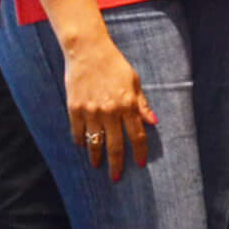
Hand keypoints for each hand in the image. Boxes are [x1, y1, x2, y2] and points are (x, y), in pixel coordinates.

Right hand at [58, 31, 160, 179]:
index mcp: (127, 104)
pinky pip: (78, 132)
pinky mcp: (74, 108)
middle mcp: (110, 111)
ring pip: (94, 142)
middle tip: (116, 178)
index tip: (140, 164)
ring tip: (97, 165)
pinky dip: (81, 141)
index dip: (139, 152)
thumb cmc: (114, 64)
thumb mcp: (134, 81)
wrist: (87, 51)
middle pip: (115, 145)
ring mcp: (91, 111)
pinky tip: (83, 145)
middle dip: (117, 164)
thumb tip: (154, 122)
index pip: (137, 136)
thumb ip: (142, 104)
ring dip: (96, 157)